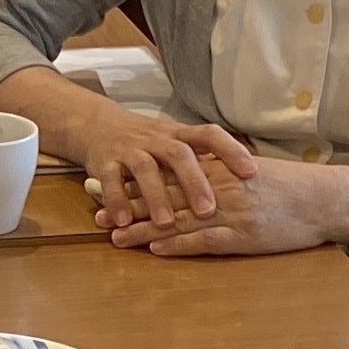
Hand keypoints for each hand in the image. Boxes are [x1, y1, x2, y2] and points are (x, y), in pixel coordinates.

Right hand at [62, 104, 259, 231]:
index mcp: (179, 134)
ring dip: (155, 196)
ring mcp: (129, 150)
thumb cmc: (148, 141)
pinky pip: (110, 182)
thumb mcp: (176, 141)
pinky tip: (124, 222)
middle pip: (178, 154)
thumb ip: (204, 158)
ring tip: (165, 222)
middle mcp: (156, 139)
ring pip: (144, 169)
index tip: (251, 172)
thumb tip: (249, 176)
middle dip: (193, 182)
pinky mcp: (104, 163)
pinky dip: (116, 202)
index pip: (210, 135)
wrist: (97, 125)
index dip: (231, 151)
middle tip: (208, 210)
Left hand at [108, 156, 348, 259]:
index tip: (110, 187)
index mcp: (219, 170)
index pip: (169, 174)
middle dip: (128, 206)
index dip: (137, 182)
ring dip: (142, 229)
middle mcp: (219, 189)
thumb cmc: (291, 186)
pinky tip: (155, 248)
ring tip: (114, 235)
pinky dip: (177, 244)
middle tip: (96, 213)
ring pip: (176, 220)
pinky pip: (203, 241)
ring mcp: (230, 213)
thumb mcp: (250, 170)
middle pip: (163, 197)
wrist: (325, 199)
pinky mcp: (242, 236)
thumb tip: (191, 171)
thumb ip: (219, 170)